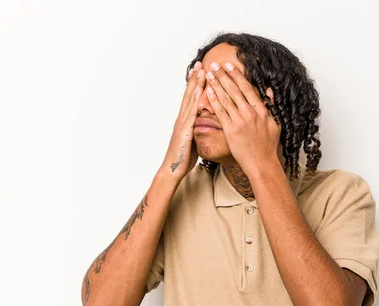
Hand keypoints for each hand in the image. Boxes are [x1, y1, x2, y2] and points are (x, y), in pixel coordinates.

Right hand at [161, 61, 205, 181]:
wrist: (173, 170)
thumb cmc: (184, 158)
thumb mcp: (194, 140)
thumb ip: (197, 130)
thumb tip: (205, 125)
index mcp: (185, 120)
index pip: (191, 99)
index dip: (195, 84)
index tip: (201, 71)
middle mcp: (182, 118)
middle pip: (189, 94)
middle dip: (195, 78)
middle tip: (200, 63)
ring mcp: (182, 123)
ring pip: (190, 100)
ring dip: (195, 85)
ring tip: (201, 70)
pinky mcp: (184, 130)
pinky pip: (191, 113)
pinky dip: (195, 101)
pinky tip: (200, 92)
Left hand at [204, 61, 280, 177]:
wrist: (261, 163)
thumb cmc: (268, 146)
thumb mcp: (275, 123)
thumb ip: (271, 105)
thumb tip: (269, 90)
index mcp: (261, 110)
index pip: (247, 88)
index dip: (236, 75)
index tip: (229, 66)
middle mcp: (250, 113)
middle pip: (234, 90)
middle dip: (223, 76)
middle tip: (214, 65)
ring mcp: (239, 121)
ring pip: (225, 99)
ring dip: (216, 85)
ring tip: (209, 74)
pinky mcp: (230, 130)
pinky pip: (220, 112)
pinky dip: (214, 101)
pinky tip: (208, 92)